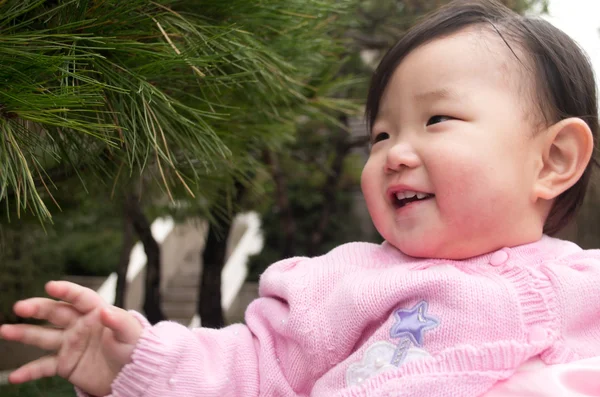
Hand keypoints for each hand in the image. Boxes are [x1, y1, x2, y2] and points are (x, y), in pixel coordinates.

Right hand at [0, 280, 142, 395]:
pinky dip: (29, 371)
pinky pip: (44, 366)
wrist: (132, 374)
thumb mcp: (131, 334)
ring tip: (5, 330)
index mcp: (96, 312)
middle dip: (38, 308)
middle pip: (55, 313)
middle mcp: (79, 325)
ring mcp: (70, 343)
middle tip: (20, 307)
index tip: (50, 286)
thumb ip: (119, 321)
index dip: (66, 291)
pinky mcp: (65, 363)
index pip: (80, 297)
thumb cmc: (135, 348)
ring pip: (43, 336)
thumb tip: (106, 311)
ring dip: (24, 333)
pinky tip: (15, 376)